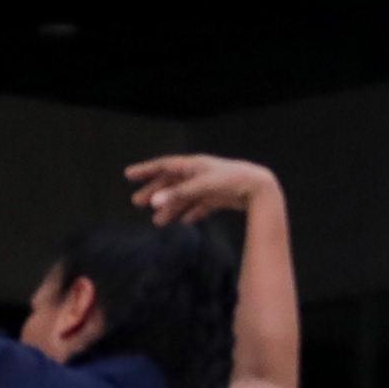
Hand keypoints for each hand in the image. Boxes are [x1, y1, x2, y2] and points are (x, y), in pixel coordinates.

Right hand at [125, 154, 275, 225]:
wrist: (259, 188)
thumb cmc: (231, 181)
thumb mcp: (202, 186)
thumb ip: (179, 194)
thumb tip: (154, 202)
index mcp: (193, 165)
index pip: (164, 166)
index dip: (147, 170)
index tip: (129, 175)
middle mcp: (199, 173)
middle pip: (171, 182)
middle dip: (154, 192)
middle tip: (137, 202)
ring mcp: (209, 185)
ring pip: (184, 196)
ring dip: (171, 208)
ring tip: (158, 222)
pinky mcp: (220, 197)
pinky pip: (201, 205)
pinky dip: (192, 212)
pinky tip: (186, 222)